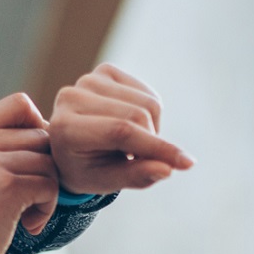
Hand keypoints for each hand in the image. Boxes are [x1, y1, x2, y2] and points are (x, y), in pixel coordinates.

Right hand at [0, 92, 58, 253]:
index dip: (38, 126)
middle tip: (31, 197)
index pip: (19, 104)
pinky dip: (46, 209)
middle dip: (44, 168)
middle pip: (40, 136)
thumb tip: (47, 135)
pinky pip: (49, 185)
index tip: (31, 157)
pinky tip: (29, 224)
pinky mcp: (6, 186)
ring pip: (48, 163)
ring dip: (47, 192)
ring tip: (27, 214)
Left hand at [50, 63, 192, 194]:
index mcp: (66, 128)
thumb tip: (167, 169)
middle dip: (153, 143)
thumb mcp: (105, 181)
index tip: (187, 164)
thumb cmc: (86, 169)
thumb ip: (136, 176)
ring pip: (147, 103)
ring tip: (131, 145)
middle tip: (143, 160)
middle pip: (138, 115)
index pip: (121, 132)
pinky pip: (148, 94)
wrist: (67, 147)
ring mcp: (88, 80)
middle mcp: (72, 97)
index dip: (157, 147)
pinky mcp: (105, 71)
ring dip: (151, 130)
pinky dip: (150, 115)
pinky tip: (132, 125)